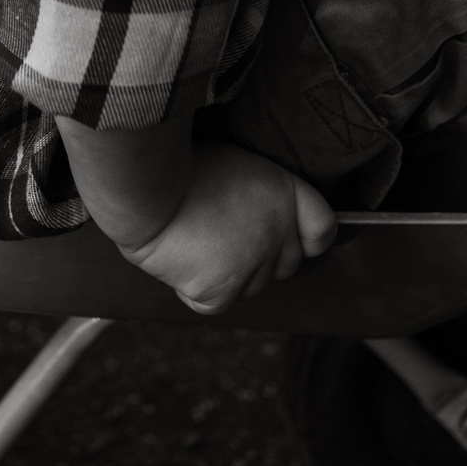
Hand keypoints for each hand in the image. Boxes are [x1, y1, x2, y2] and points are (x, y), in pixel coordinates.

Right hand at [119, 142, 336, 314]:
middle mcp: (279, 231)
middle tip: (220, 235)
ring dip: (227, 275)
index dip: (306, 237)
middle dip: (260, 257)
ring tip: (195, 242)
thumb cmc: (177, 163)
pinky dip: (196, 291)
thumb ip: (257, 193)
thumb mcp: (232, 162)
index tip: (289, 236)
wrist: (144, 184)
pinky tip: (181, 262)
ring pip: (250, 288)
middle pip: (286, 265)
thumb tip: (255, 216)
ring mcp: (253, 264)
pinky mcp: (221, 290)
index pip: (322, 229)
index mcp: (286, 192)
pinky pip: (214, 303)